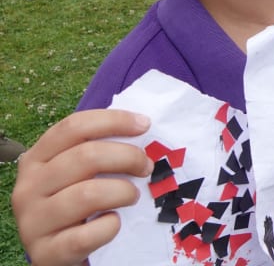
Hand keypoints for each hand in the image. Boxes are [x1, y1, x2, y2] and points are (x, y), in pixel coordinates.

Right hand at [12, 109, 152, 265]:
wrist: (56, 250)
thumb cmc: (74, 203)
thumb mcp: (76, 173)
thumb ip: (96, 150)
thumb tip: (141, 128)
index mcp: (36, 159)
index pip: (74, 127)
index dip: (114, 121)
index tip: (145, 125)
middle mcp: (29, 187)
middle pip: (86, 156)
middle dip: (128, 157)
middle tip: (146, 167)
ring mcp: (33, 221)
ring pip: (88, 194)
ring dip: (123, 192)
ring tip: (133, 196)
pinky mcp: (46, 251)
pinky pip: (87, 235)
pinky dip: (110, 226)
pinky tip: (114, 222)